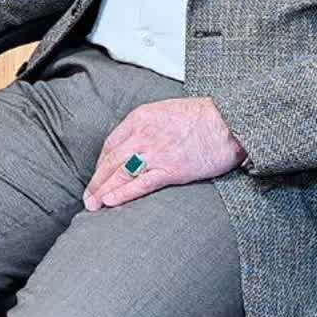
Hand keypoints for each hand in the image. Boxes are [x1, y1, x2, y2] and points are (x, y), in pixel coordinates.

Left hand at [83, 97, 244, 209]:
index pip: (111, 143)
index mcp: (140, 117)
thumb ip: (149, 125)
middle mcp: (142, 134)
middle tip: (88, 197)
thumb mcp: (166, 111)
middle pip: (111, 160)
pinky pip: (141, 184)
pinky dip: (123, 194)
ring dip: (103, 190)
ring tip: (93, 205)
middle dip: (96, 180)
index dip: (102, 163)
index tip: (99, 176)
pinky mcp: (171, 169)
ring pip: (120, 173)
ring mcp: (155, 152)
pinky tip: (111, 202)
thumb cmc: (203, 116)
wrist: (229, 122)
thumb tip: (140, 142)